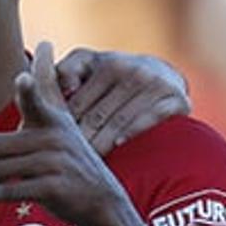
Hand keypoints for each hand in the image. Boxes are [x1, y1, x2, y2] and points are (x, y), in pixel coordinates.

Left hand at [0, 42, 130, 225]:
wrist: (98, 198)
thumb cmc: (68, 157)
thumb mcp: (58, 121)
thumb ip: (43, 89)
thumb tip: (45, 44)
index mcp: (53, 120)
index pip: (38, 101)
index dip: (29, 91)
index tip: (23, 81)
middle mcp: (55, 139)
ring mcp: (56, 164)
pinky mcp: (54, 188)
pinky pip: (10, 190)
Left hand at [54, 47, 190, 154]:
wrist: (162, 74)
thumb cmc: (114, 74)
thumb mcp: (89, 64)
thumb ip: (67, 71)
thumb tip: (61, 90)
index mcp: (108, 64)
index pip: (78, 102)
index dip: (62, 125)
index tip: (50, 144)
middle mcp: (133, 71)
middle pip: (97, 116)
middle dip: (78, 140)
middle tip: (63, 160)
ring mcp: (155, 85)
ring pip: (119, 123)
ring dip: (101, 144)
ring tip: (85, 161)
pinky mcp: (175, 100)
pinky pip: (148, 122)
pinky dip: (130, 134)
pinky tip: (116, 146)